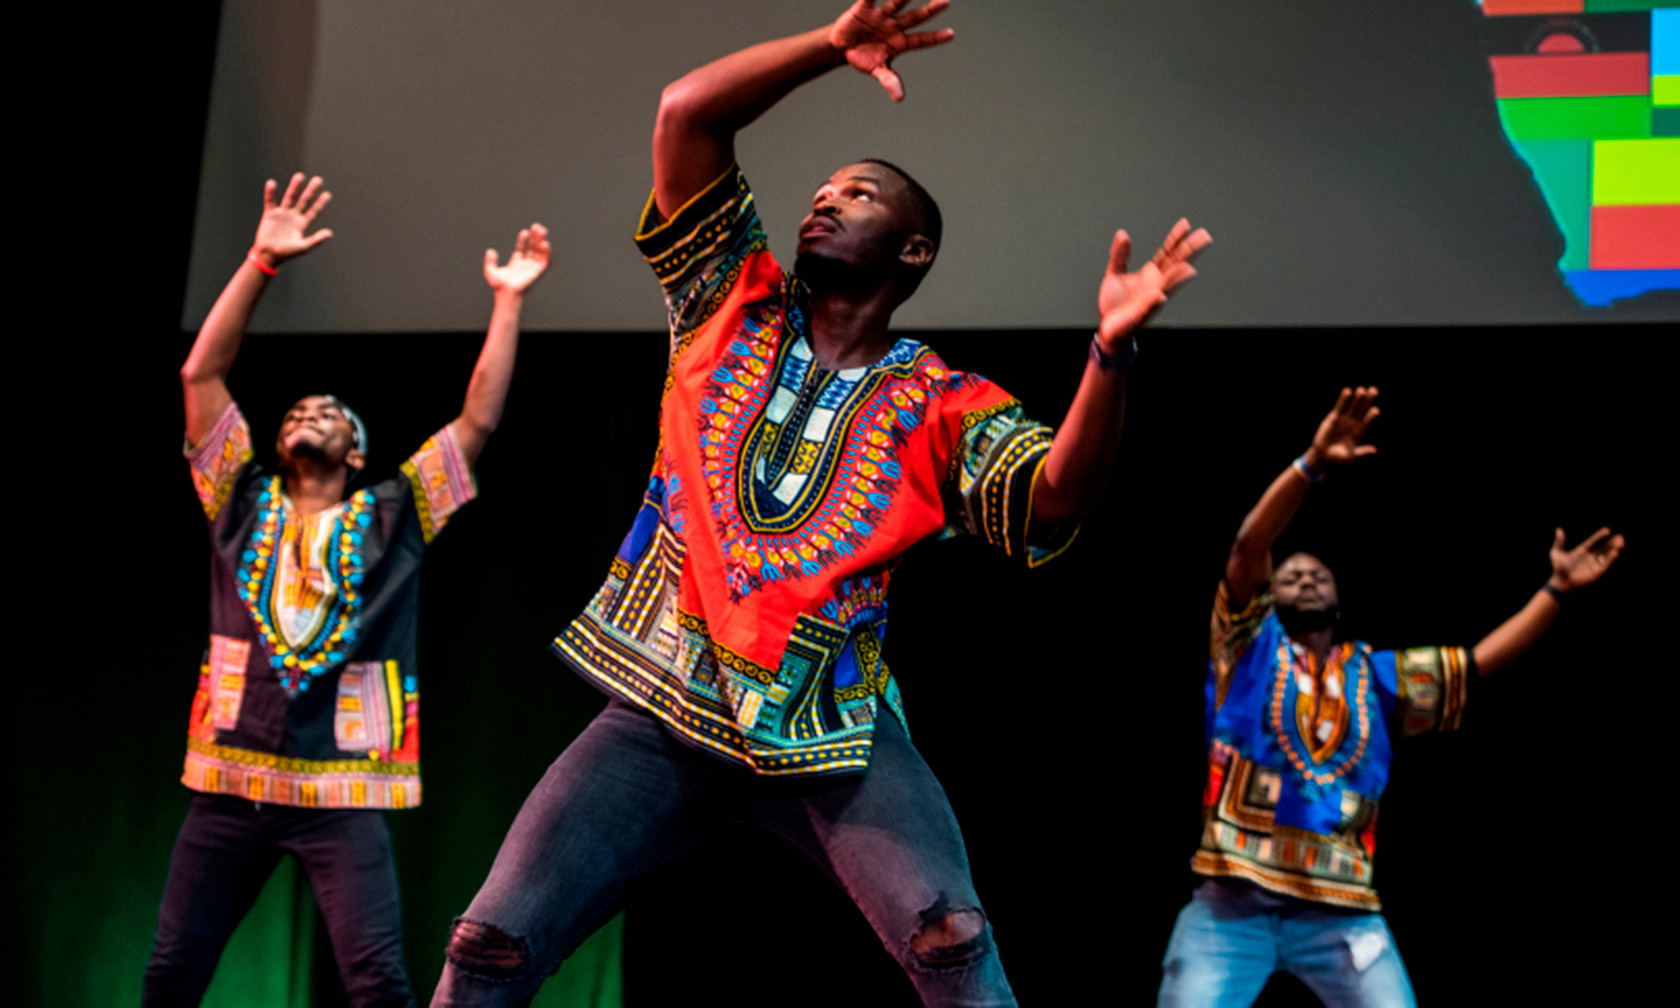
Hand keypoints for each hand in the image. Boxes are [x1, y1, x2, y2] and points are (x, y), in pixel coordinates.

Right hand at [252, 173, 333, 265]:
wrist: (269, 255)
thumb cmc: (287, 253)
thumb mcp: (304, 247)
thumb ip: (316, 239)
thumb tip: (330, 233)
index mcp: (302, 224)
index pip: (313, 211)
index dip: (320, 203)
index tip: (327, 194)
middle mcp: (293, 217)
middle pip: (304, 200)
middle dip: (310, 190)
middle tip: (318, 180)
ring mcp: (282, 214)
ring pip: (289, 197)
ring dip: (294, 187)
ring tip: (300, 176)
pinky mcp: (270, 214)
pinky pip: (270, 201)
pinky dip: (270, 192)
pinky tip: (272, 183)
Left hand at [484, 223, 550, 295]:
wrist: (506, 293)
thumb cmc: (499, 286)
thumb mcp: (490, 271)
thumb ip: (490, 261)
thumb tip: (490, 251)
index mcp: (516, 264)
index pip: (522, 249)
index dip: (523, 240)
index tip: (524, 232)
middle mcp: (525, 265)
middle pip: (532, 248)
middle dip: (535, 238)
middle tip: (537, 227)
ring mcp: (532, 268)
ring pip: (539, 252)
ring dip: (541, 241)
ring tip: (542, 231)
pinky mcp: (537, 272)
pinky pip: (545, 261)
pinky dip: (546, 253)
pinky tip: (545, 244)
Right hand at [829, 0, 954, 101]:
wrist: (842, 46)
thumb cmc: (864, 58)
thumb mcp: (876, 70)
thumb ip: (889, 80)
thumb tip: (899, 98)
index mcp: (900, 42)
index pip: (921, 40)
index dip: (935, 38)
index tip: (951, 34)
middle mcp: (895, 26)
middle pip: (915, 18)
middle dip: (929, 11)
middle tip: (946, 2)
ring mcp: (881, 16)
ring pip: (896, 4)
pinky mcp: (864, 8)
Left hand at [1096, 219, 1210, 344]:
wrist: (1109, 328)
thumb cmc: (1115, 302)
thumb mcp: (1114, 272)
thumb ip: (1120, 254)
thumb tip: (1123, 234)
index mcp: (1151, 274)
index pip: (1167, 253)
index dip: (1175, 239)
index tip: (1185, 224)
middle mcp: (1156, 284)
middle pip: (1176, 265)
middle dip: (1189, 252)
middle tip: (1205, 238)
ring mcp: (1151, 299)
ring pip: (1168, 286)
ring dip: (1178, 278)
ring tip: (1188, 269)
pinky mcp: (1141, 314)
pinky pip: (1149, 306)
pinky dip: (1155, 300)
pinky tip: (1160, 294)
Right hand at [1305, 386, 1379, 468]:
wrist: (1323, 455)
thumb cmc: (1338, 457)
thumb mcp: (1352, 456)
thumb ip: (1362, 452)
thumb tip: (1374, 450)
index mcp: (1360, 431)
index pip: (1368, 420)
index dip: (1371, 415)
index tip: (1375, 410)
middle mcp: (1354, 423)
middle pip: (1362, 409)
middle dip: (1368, 400)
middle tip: (1374, 390)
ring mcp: (1344, 419)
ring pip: (1353, 405)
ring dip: (1357, 398)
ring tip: (1361, 389)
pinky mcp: (1334, 416)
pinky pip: (1340, 406)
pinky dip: (1343, 399)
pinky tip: (1348, 391)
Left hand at [1548, 527, 1624, 592]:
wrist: (1561, 582)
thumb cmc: (1558, 568)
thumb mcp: (1556, 553)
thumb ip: (1559, 541)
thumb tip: (1558, 529)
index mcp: (1582, 551)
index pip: (1593, 541)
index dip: (1600, 536)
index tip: (1607, 530)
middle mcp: (1590, 557)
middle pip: (1604, 548)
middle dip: (1612, 542)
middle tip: (1620, 536)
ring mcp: (1594, 564)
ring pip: (1607, 555)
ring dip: (1614, 549)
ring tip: (1620, 543)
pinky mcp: (1597, 572)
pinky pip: (1606, 565)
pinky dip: (1610, 559)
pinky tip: (1615, 553)